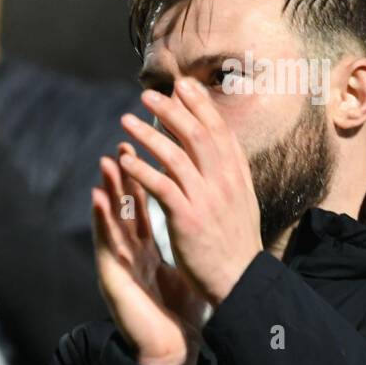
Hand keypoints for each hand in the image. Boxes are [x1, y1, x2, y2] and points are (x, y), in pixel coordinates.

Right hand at [93, 144, 205, 364]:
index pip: (148, 204)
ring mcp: (119, 262)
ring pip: (112, 219)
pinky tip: (98, 198)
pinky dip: (101, 219)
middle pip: (127, 204)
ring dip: (108, 188)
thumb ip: (185, 245)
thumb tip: (201, 226)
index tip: (153, 146)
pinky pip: (106, 243)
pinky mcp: (112, 277)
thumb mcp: (185, 269)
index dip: (150, 174)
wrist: (169, 351)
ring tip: (107, 160)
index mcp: (147, 248)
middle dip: (127, 172)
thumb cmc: (178, 314)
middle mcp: (130, 251)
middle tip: (127, 138)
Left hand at [118, 79, 263, 305]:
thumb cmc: (235, 240)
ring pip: (175, 156)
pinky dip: (142, 170)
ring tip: (126, 119)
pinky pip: (161, 187)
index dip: (199, 104)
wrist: (239, 279)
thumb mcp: (240, 199)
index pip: (218, 129)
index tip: (181, 85)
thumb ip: (228, 170)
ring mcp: (206, 199)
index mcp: (236, 174)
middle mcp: (224, 181)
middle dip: (171, 109)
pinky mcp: (187, 219)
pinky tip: (124, 159)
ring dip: (148, 134)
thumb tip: (219, 143)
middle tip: (146, 94)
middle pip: (196, 134)